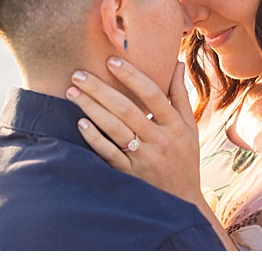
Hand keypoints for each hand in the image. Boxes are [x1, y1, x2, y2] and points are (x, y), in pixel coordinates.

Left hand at [65, 57, 201, 201]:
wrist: (182, 201)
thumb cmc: (185, 158)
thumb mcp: (189, 126)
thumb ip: (180, 94)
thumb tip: (175, 61)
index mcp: (175, 124)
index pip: (152, 93)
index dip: (131, 75)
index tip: (111, 60)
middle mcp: (159, 140)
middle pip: (127, 109)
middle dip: (100, 89)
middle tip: (78, 74)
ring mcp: (143, 158)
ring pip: (114, 129)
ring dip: (91, 108)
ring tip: (72, 92)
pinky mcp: (130, 174)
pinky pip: (109, 153)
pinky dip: (94, 138)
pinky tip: (80, 122)